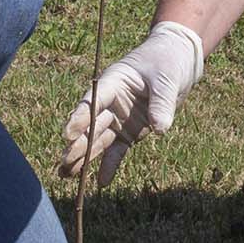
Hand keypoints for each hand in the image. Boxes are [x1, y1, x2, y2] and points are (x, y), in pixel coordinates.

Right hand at [57, 21, 206, 189]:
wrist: (178, 60)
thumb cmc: (168, 61)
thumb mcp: (166, 79)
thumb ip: (161, 102)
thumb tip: (159, 129)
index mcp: (114, 81)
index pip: (93, 101)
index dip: (80, 117)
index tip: (68, 134)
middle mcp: (111, 102)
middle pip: (91, 125)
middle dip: (78, 144)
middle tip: (65, 163)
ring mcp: (119, 118)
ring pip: (98, 140)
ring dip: (84, 158)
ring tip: (67, 175)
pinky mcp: (129, 131)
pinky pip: (117, 150)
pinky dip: (110, 165)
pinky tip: (101, 183)